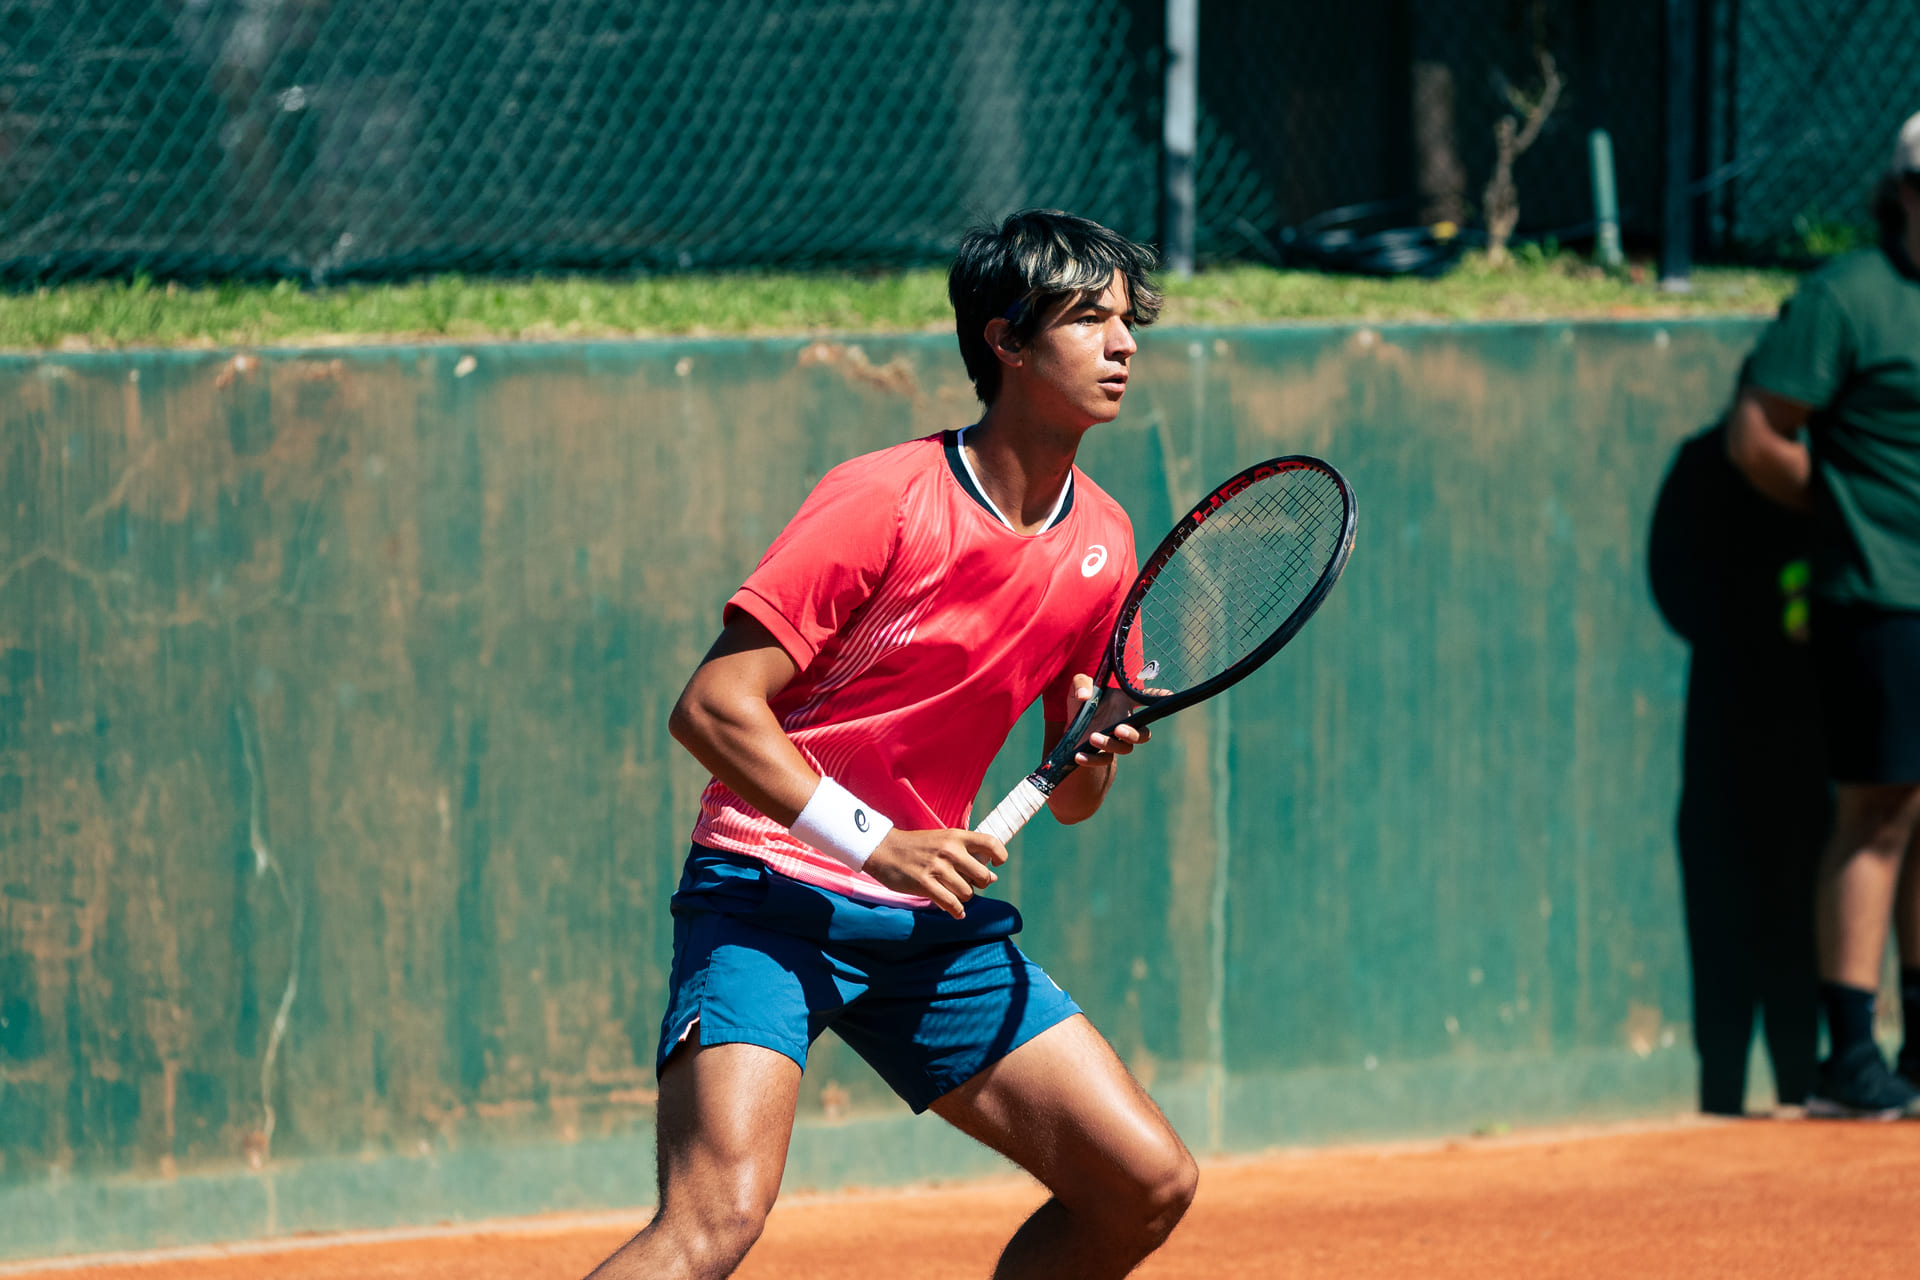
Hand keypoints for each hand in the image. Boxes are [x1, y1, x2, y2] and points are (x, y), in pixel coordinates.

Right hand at [863, 828, 1009, 918]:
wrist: (883, 849)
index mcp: (956, 836)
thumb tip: (992, 877)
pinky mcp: (925, 884)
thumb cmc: (916, 846)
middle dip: (980, 884)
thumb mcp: (943, 840)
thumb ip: (966, 855)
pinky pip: (952, 904)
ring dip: (964, 897)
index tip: (996, 864)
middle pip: (983, 876)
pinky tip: (956, 911)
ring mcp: (937, 868)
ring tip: (953, 892)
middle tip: (969, 883)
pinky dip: (957, 911)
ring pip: (968, 893)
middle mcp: (950, 851)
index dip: (1000, 856)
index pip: (991, 843)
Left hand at [1067, 674, 1151, 765]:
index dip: (1159, 697)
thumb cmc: (1081, 702)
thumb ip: (1081, 684)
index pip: (1146, 699)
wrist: (1070, 726)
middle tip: (1119, 729)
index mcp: (1124, 703)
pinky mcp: (1101, 754)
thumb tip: (1084, 696)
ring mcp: (1115, 741)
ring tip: (1093, 737)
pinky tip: (1079, 756)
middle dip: (1133, 734)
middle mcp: (1124, 723)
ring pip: (1124, 748)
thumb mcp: (1079, 686)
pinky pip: (1103, 761)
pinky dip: (1092, 760)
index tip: (1169, 695)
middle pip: (1143, 734)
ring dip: (1110, 744)